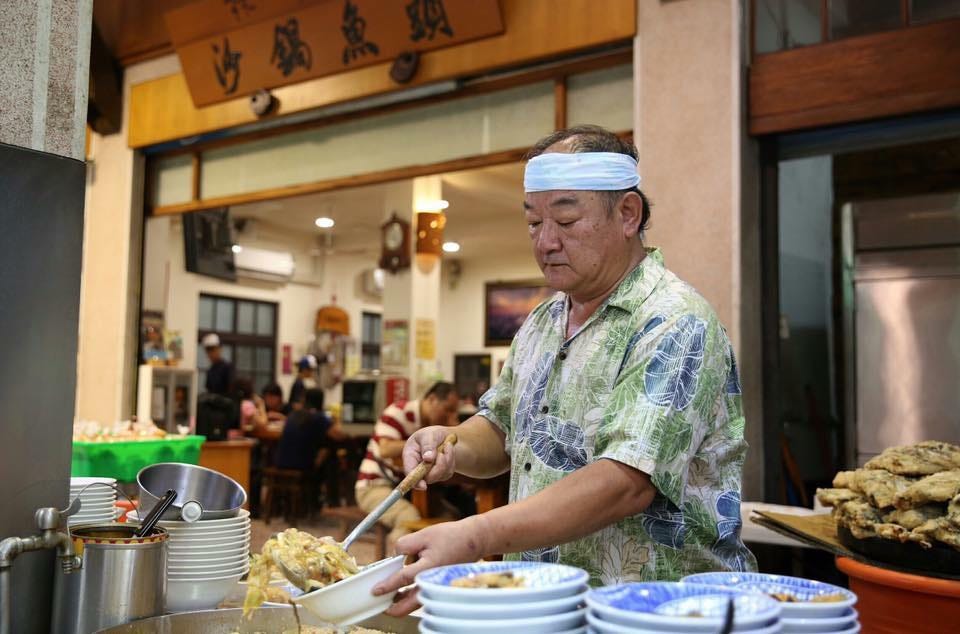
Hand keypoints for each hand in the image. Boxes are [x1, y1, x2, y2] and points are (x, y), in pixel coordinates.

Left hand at [372, 516, 487, 615]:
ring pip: (416, 603)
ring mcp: (438, 586)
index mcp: (430, 567)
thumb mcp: (424, 534)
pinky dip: (411, 596)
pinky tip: (403, 591)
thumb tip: (394, 558)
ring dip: (402, 603)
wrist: (474, 540)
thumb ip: (404, 545)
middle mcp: (434, 581)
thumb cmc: (451, 536)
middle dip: (393, 608)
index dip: (387, 585)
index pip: (403, 579)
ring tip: (389, 597)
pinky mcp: (440, 586)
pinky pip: (423, 596)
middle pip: (410, 604)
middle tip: (381, 604)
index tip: (375, 590)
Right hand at [403, 426, 457, 490]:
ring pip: (440, 474)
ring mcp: (429, 473)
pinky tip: (448, 451)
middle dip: (438, 466)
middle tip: (443, 452)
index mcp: (409, 456)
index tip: (423, 486)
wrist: (444, 436)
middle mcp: (417, 468)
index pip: (409, 473)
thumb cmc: (432, 434)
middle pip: (427, 478)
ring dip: (447, 459)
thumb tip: (428, 459)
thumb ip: (428, 445)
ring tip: (447, 445)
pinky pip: (448, 472)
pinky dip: (451, 460)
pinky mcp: (440, 475)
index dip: (415, 481)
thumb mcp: (429, 434)